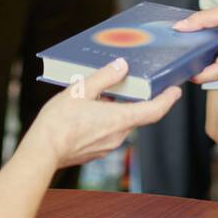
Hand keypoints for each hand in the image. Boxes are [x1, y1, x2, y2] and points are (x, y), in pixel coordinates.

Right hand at [21, 58, 181, 169]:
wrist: (41, 152)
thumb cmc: (59, 121)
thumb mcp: (81, 90)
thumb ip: (104, 77)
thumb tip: (122, 66)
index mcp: (120, 119)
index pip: (154, 110)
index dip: (168, 100)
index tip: (176, 91)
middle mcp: (119, 136)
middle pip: (136, 115)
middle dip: (135, 100)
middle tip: (129, 84)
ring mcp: (108, 146)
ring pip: (121, 124)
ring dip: (116, 110)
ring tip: (100, 95)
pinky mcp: (96, 152)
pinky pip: (108, 133)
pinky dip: (105, 121)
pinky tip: (88, 113)